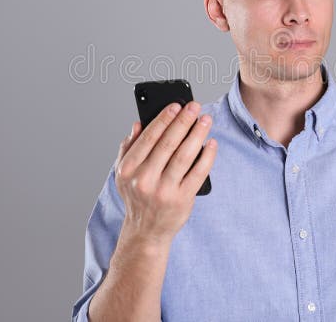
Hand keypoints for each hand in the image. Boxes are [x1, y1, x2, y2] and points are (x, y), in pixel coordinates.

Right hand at [114, 101, 216, 245]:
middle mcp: (144, 180)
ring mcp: (164, 191)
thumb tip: (138, 123)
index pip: (149, 138)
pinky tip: (211, 144)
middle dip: (183, 121)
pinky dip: (206, 157)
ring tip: (205, 120)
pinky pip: (198, 173)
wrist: (146, 231)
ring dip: (197, 134)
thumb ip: (129, 147)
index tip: (176, 105)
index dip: (164, 119)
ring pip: (184, 156)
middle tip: (194, 106)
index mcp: (128, 169)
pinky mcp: (182, 200)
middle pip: (168, 144)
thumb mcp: (124, 173)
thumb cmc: (137, 196)